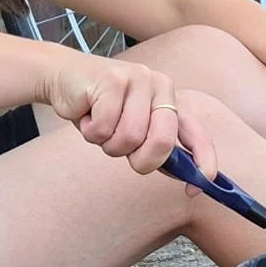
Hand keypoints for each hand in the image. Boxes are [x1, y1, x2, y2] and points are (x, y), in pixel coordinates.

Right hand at [41, 56, 218, 177]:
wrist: (62, 77)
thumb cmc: (99, 108)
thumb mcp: (132, 129)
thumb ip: (157, 147)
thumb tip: (189, 179)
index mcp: (169, 99)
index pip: (196, 134)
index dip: (202, 162)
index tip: (195, 189)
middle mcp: (160, 85)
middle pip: (162, 142)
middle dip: (140, 159)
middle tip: (120, 147)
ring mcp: (137, 79)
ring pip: (129, 138)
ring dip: (108, 143)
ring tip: (99, 125)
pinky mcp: (112, 79)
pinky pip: (104, 128)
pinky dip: (91, 131)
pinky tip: (86, 114)